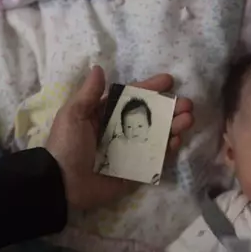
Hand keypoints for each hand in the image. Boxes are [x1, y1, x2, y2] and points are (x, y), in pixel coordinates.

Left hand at [45, 66, 193, 209]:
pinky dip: (167, 150)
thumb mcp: (73, 115)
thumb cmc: (66, 145)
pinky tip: (177, 140)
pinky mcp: (135, 171)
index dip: (150, 88)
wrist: (61, 183)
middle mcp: (120, 131)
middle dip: (170, 109)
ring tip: (188, 119)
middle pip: (151, 117)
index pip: (132, 98)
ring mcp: (130, 151)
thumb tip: (99, 68)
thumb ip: (89, 94)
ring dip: (174, 126)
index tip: (168, 81)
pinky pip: (154, 158)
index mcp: (105, 115)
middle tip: (187, 104)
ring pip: (157, 136)